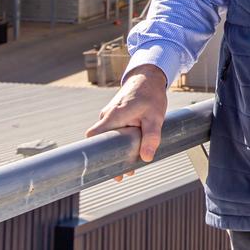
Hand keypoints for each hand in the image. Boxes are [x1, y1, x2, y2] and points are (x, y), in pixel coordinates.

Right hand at [85, 64, 167, 181]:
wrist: (149, 77)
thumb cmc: (151, 95)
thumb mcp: (155, 117)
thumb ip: (151, 137)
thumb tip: (146, 158)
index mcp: (113, 116)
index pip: (93, 137)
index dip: (96, 154)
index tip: (106, 168)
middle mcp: (107, 115)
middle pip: (101, 141)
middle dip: (111, 157)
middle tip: (124, 172)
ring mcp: (110, 114)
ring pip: (108, 136)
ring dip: (118, 149)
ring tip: (131, 163)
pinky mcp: (115, 114)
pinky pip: (113, 130)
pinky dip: (120, 139)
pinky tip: (132, 147)